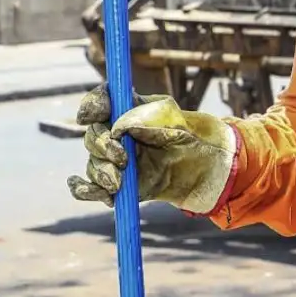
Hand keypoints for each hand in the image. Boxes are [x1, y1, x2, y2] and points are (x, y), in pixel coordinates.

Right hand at [67, 86, 236, 212]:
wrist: (208, 169)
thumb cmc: (194, 136)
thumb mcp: (176, 120)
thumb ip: (146, 118)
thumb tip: (117, 127)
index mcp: (129, 111)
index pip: (101, 103)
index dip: (91, 107)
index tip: (89, 115)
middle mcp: (118, 134)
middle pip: (93, 135)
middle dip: (101, 146)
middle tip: (122, 158)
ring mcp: (117, 160)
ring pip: (94, 163)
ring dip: (100, 172)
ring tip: (119, 182)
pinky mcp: (119, 184)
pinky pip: (92, 188)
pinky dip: (87, 191)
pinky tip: (99, 194)